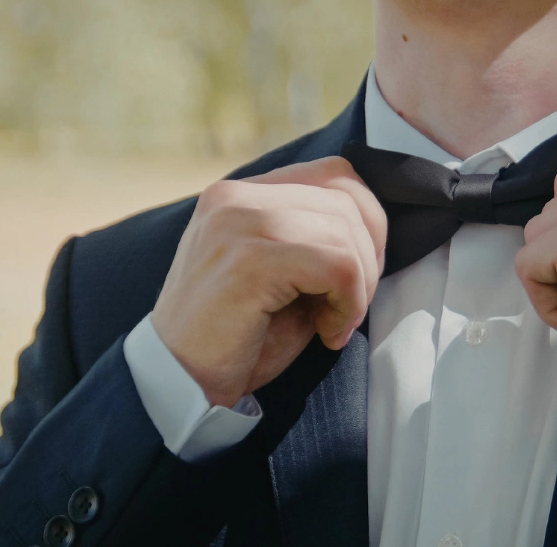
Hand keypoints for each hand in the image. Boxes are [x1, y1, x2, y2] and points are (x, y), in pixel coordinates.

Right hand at [151, 157, 386, 406]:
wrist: (180, 384)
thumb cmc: (235, 338)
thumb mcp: (283, 274)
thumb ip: (317, 241)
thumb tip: (376, 235)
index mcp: (241, 194)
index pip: (333, 173)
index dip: (366, 222)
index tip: (357, 274)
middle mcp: (236, 197)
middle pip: (347, 198)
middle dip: (369, 257)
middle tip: (350, 305)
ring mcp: (239, 222)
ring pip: (346, 232)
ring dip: (358, 287)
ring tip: (334, 322)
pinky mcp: (249, 259)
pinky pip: (337, 264)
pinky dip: (348, 303)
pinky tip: (327, 332)